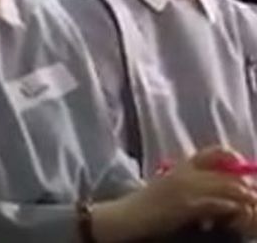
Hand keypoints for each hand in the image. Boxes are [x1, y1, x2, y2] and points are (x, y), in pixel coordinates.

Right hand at [113, 148, 256, 236]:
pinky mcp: (186, 204)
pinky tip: (234, 212)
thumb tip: (215, 190)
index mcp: (180, 167)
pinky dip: (230, 208)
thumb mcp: (166, 187)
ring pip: (226, 186)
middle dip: (244, 184)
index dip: (232, 158)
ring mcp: (185, 188)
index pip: (212, 153)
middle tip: (253, 195)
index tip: (242, 169)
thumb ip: (188, 183)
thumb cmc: (145, 205)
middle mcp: (185, 173)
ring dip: (243, 197)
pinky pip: (217, 203)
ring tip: (250, 204)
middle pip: (226, 173)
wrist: (126, 216)